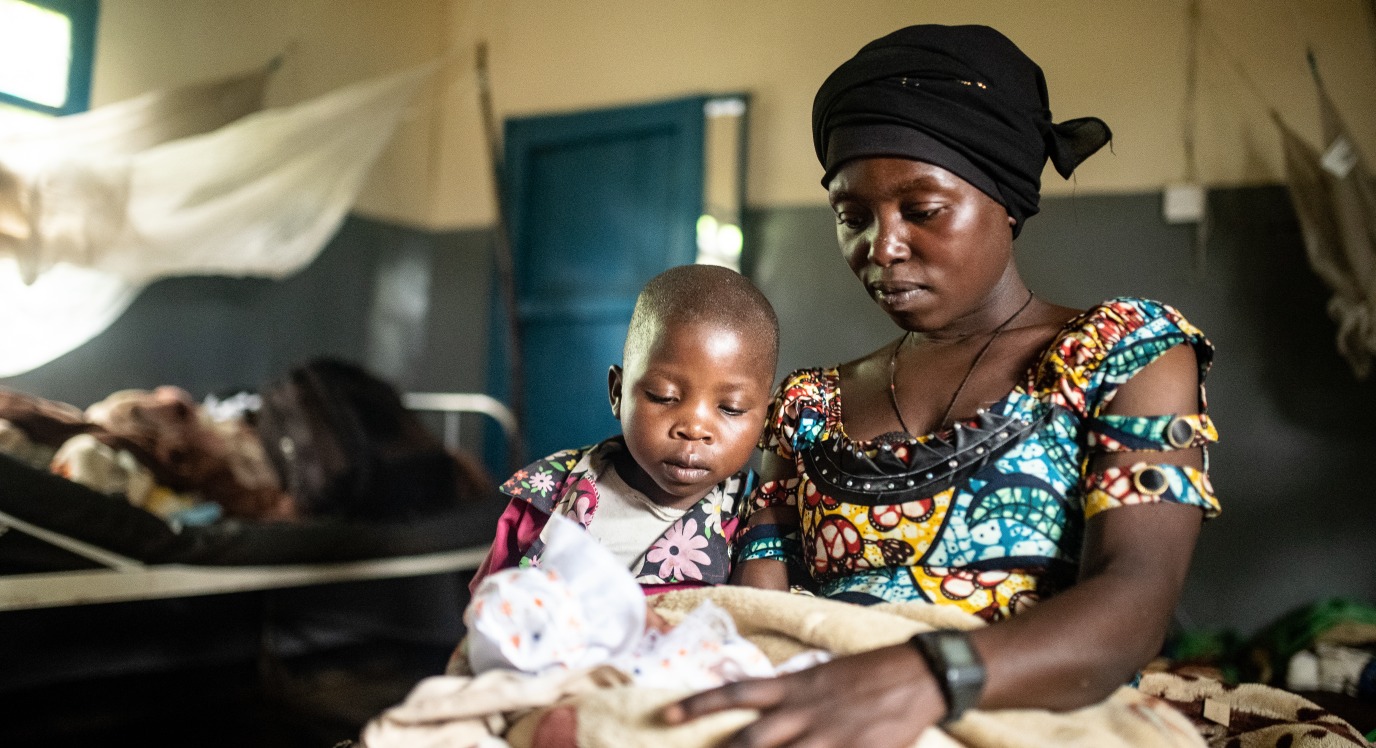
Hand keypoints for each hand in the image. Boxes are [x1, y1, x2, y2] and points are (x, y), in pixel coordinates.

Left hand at [661, 643, 945, 747]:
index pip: (737, 694)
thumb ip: (790, 696)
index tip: (669, 716)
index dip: (700, 704)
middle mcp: (803, 713)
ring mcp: (828, 739)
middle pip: (751, 740)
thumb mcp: (821, 677)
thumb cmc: (867, 675)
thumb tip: (757, 709)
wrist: (917, 675)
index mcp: (794, 688)